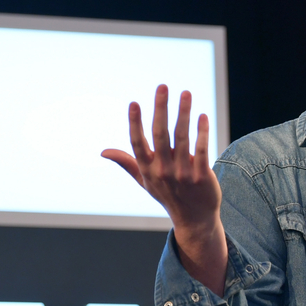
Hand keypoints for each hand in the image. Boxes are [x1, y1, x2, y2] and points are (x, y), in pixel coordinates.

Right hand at [101, 85, 226, 294]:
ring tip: (185, 93)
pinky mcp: (201, 176)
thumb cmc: (168, 194)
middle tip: (163, 86)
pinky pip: (201, 150)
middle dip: (161, 108)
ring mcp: (183, 173)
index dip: (135, 123)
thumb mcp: (144, 180)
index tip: (134, 102)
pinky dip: (202, 132)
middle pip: (160, 134)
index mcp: (147, 169)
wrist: (194, 218)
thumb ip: (127, 162)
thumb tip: (103, 151)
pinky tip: (202, 116)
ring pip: (182, 138)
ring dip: (183, 113)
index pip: (138, 143)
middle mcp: (163, 170)